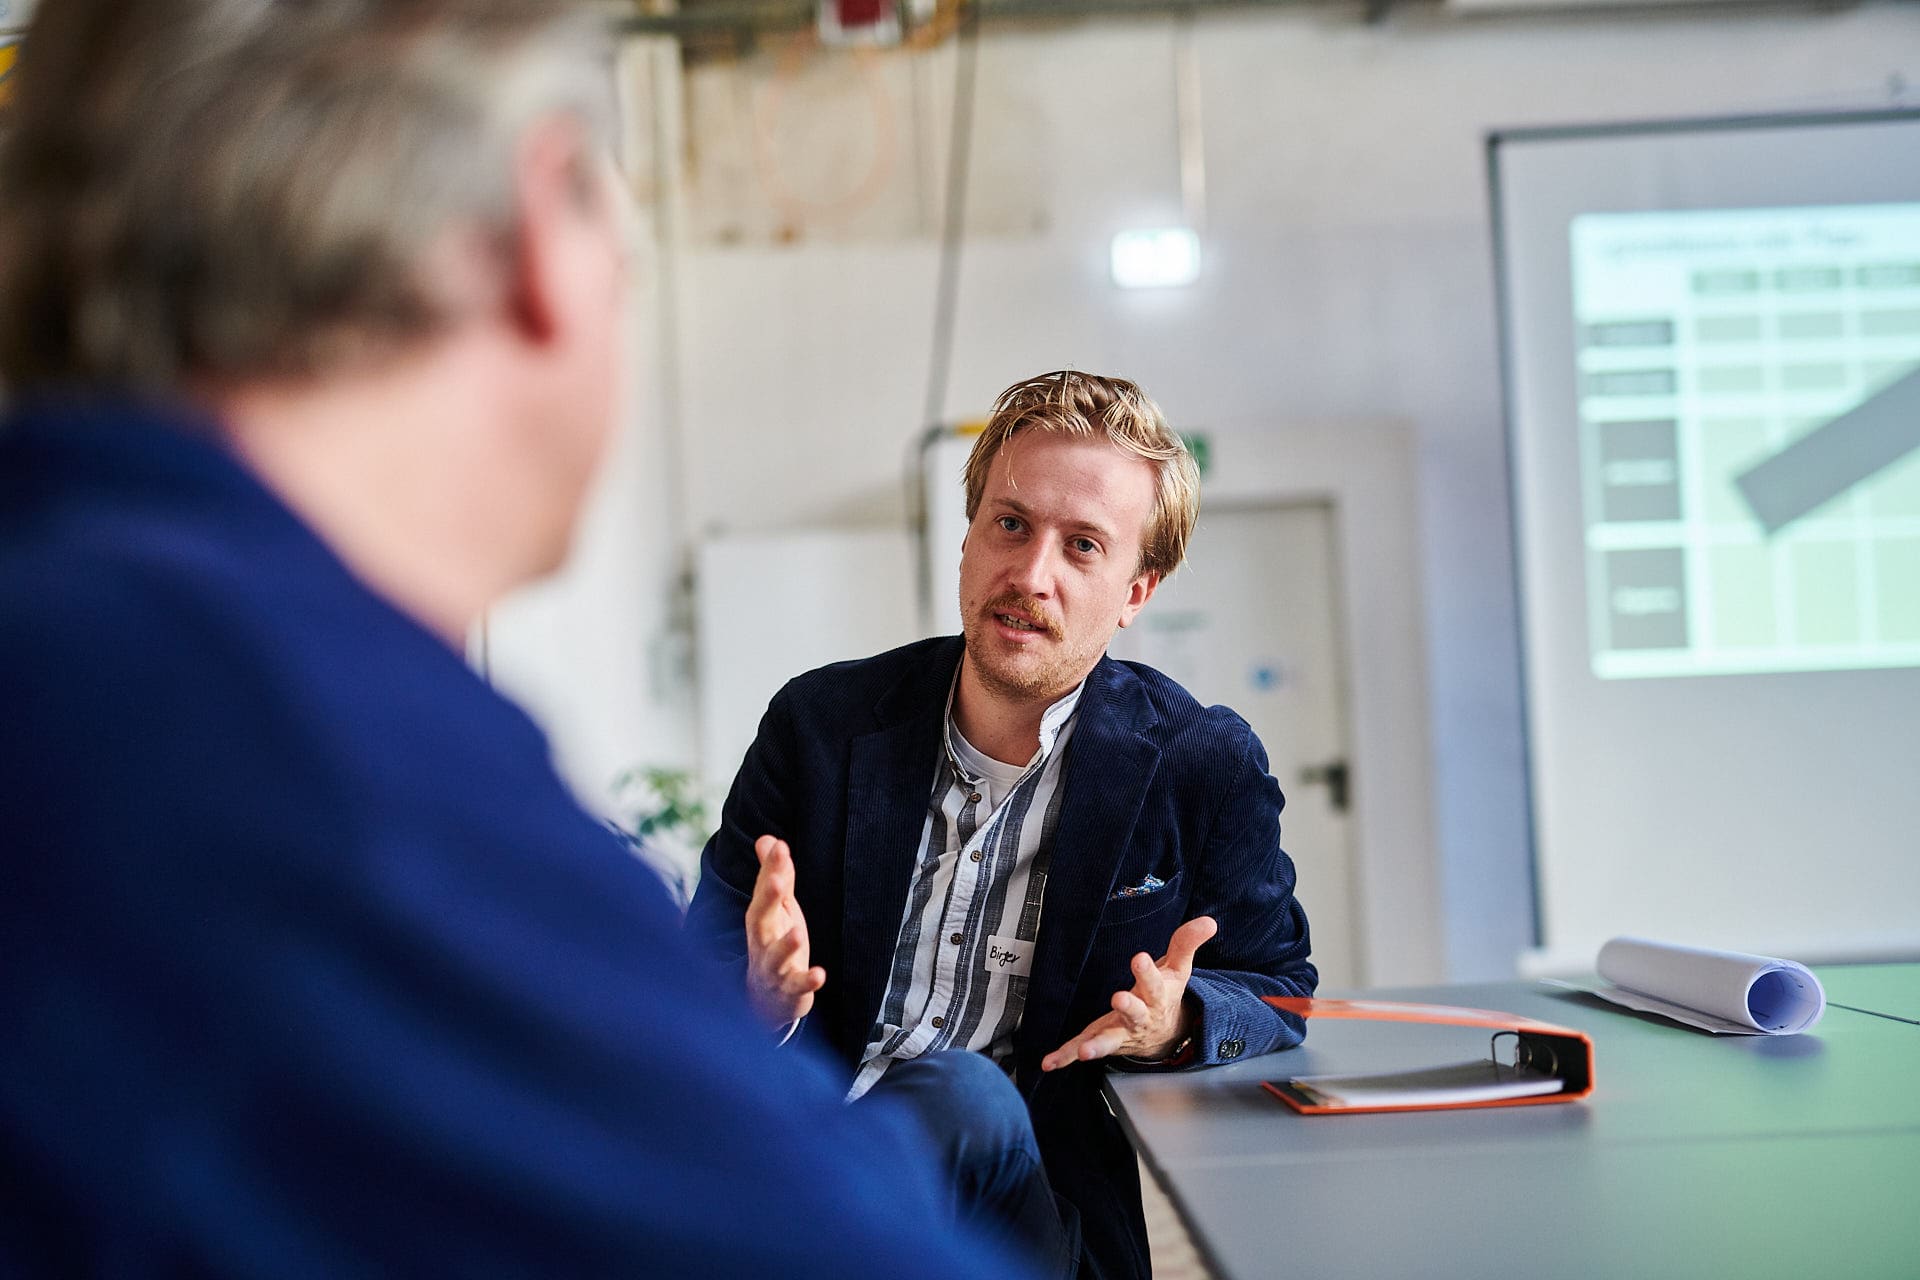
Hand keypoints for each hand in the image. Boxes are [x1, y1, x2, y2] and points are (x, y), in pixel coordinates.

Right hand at [744, 835, 825, 1027]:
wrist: (767, 1000)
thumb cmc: (773, 945)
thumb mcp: (776, 909)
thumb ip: (774, 876)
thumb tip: (768, 839)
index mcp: (760, 920)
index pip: (763, 892)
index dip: (770, 870)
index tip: (780, 847)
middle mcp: (761, 943)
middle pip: (760, 919)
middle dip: (767, 900)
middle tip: (777, 880)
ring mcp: (773, 969)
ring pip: (775, 957)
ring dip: (785, 945)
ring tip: (797, 932)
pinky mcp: (789, 991)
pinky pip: (796, 987)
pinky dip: (806, 981)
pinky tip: (819, 974)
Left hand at [1041, 916, 1216, 1070]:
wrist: (1164, 1034)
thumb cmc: (1165, 995)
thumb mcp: (1178, 969)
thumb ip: (1186, 943)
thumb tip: (1208, 922)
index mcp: (1157, 996)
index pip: (1153, 982)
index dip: (1147, 971)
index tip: (1140, 958)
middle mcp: (1139, 1017)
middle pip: (1134, 1013)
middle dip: (1128, 1007)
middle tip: (1119, 998)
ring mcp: (1120, 1032)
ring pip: (1109, 1040)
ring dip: (1097, 1046)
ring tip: (1085, 1052)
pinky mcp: (1101, 1040)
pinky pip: (1081, 1048)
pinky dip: (1064, 1056)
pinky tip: (1049, 1063)